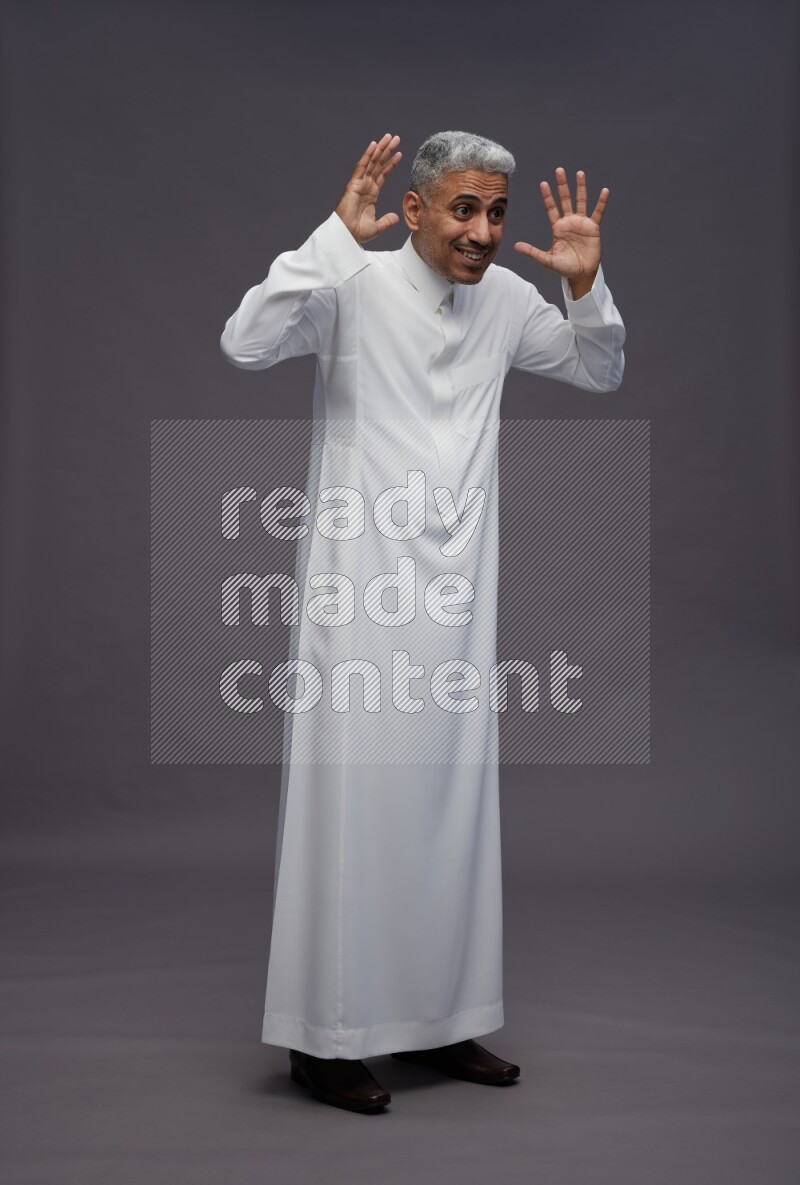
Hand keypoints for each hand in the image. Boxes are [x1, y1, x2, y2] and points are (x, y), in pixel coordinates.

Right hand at [335, 133, 402, 244]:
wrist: (346, 236)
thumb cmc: (357, 233)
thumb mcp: (377, 227)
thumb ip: (387, 221)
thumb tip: (396, 217)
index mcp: (371, 194)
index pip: (383, 174)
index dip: (391, 164)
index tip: (399, 154)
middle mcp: (366, 186)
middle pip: (379, 164)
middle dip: (387, 151)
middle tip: (396, 138)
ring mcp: (360, 184)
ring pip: (372, 162)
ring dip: (381, 149)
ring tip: (390, 137)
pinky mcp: (353, 185)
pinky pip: (361, 167)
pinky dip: (368, 155)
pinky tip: (374, 145)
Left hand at [514, 168, 607, 295]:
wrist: (580, 274)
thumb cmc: (564, 268)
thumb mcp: (546, 259)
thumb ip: (532, 252)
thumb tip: (515, 246)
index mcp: (557, 227)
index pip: (551, 208)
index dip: (548, 196)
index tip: (543, 183)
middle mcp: (569, 222)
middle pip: (565, 199)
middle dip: (562, 185)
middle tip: (559, 170)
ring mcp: (581, 223)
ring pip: (581, 201)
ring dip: (580, 188)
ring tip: (579, 173)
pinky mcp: (593, 228)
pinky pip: (598, 212)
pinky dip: (601, 202)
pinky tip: (604, 191)